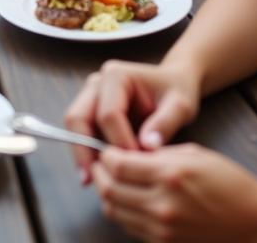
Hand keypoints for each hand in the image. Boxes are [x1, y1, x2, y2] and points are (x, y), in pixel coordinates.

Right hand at [65, 59, 199, 181]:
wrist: (174, 83)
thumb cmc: (177, 91)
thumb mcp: (181, 105)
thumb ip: (165, 123)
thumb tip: (147, 146)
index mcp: (116, 75)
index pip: (108, 114)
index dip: (119, 142)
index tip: (137, 163)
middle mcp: (98, 82)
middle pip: (78, 116)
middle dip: (84, 148)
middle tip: (94, 178)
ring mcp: (92, 95)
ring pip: (75, 125)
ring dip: (81, 152)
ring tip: (91, 180)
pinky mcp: (92, 109)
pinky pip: (82, 132)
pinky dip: (86, 151)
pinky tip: (95, 173)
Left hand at [92, 144, 256, 242]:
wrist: (254, 222)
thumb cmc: (230, 183)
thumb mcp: (193, 154)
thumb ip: (158, 154)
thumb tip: (129, 153)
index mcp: (169, 175)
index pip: (117, 165)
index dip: (105, 155)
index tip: (106, 149)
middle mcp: (162, 205)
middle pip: (109, 190)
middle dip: (99, 174)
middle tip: (100, 164)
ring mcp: (162, 230)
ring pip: (115, 212)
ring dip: (107, 194)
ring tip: (110, 181)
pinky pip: (131, 228)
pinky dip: (123, 213)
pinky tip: (129, 200)